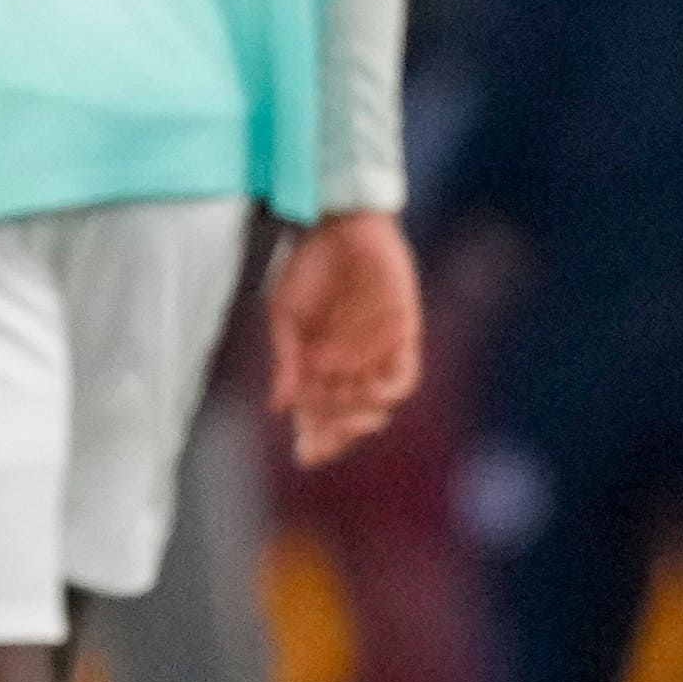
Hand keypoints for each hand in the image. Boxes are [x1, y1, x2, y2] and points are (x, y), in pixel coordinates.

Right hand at [267, 208, 422, 465]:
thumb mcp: (284, 316)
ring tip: (338, 408)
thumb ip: (286, 361)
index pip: (318, 415)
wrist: (339, 227)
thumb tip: (279, 407)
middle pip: (347, 419)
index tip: (304, 455)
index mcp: (316, 366)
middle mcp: (348, 366)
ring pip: (375, 406)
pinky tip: (367, 392)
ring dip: (356, 415)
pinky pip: (403, 378)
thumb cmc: (308, 267)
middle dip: (335, 436)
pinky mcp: (403, 337)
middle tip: (321, 442)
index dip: (315, 439)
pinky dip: (385, 391)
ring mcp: (377, 354)